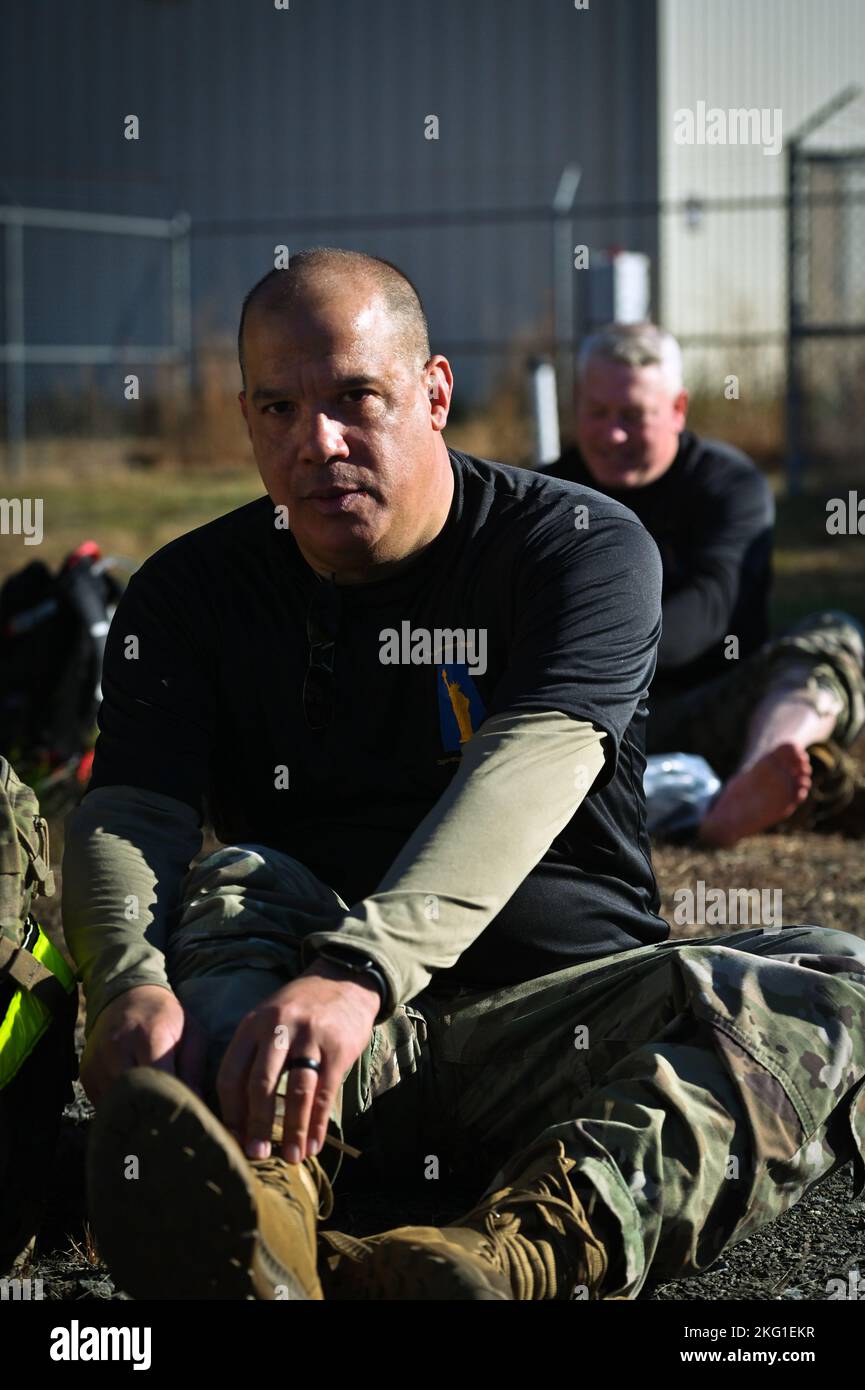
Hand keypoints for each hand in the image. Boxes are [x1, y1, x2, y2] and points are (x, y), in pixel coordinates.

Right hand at [80, 984, 207, 1107]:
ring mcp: (97, 1062)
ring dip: (134, 1111)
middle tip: (168, 1120)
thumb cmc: (165, 1017)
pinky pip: (102, 1103)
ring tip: (151, 1111)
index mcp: (149, 1037)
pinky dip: (118, 1108)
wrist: (127, 996)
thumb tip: (197, 1109)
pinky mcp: (86, 1074)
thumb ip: (193, 1071)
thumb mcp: (191, 1034)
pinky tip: (132, 1101)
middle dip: (152, 1113)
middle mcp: (117, 1050)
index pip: (158, 1082)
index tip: (184, 1114)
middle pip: (133, 1098)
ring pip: (116, 1105)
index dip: (171, 1103)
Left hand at [216, 960, 379, 1163]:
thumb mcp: (268, 1020)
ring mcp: (310, 1037)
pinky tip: (314, 1143)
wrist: (345, 980)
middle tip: (256, 1154)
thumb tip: (240, 1114)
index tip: (232, 1138)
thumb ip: (254, 1055)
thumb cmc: (300, 1010)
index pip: (231, 1073)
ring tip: (291, 1157)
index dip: (230, 1111)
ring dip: (293, 1129)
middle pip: (260, 1083)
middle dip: (257, 1124)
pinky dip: (318, 1122)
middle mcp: (278, 1028)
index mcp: (253, 1025)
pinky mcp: (338, 1047)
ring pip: (296, 1090)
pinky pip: (325, 1091)